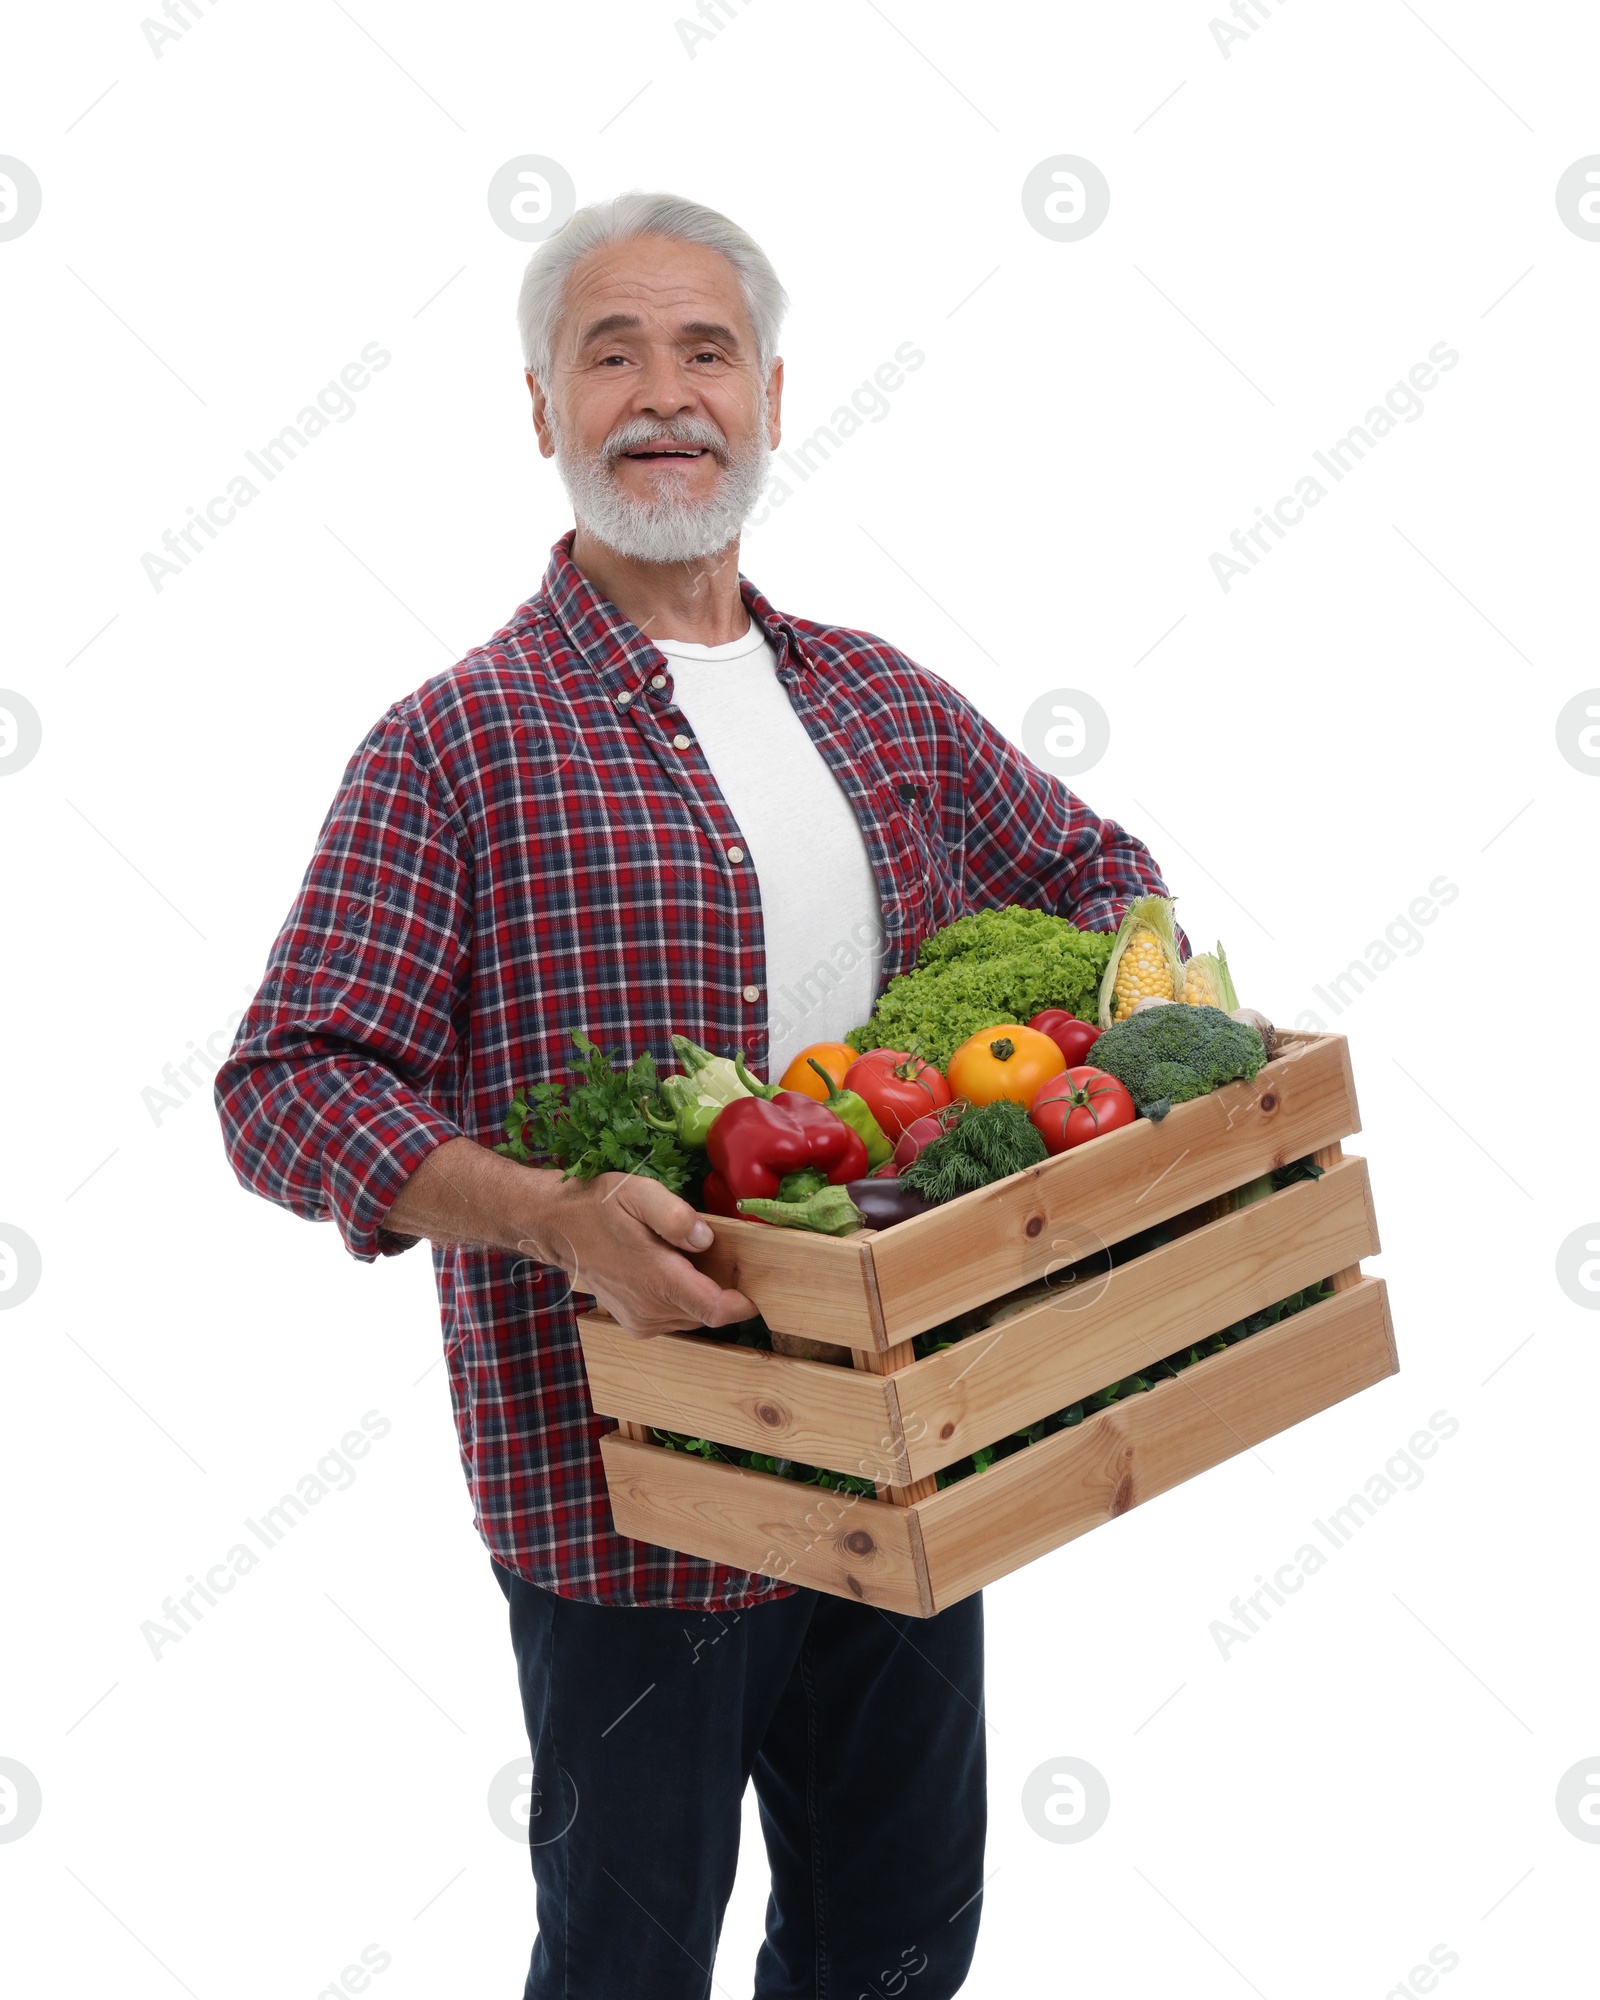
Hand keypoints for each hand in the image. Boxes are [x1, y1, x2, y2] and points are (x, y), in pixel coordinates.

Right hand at [532, 1173, 756, 1339]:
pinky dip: (682, 1300)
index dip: (745, 1304)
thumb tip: (706, 1239)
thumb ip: (675, 1216)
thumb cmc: (598, 1206)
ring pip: (692, 1317)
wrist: (556, 1226)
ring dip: (701, 1294)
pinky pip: (674, 1319)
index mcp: (658, 1280)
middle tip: (722, 1255)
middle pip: (708, 1313)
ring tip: (690, 1259)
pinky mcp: (634, 1325)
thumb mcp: (638, 1194)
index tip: (759, 1285)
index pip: (717, 1310)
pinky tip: (671, 1272)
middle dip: (723, 1289)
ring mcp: (641, 1321)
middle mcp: (651, 1310)